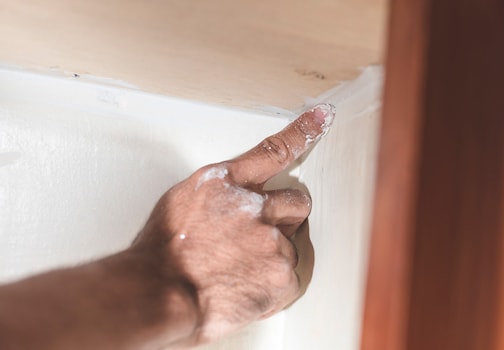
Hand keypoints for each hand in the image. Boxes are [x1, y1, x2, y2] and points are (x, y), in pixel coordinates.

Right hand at [131, 104, 334, 345]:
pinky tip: (244, 289)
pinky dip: (272, 287)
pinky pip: (290, 279)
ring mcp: (271, 240)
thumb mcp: (184, 202)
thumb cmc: (163, 252)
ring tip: (237, 272)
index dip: (301, 132)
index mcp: (227, 184)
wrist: (157, 293)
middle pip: (297, 202)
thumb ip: (221, 195)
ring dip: (272, 258)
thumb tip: (237, 202)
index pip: (272, 152)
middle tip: (256, 238)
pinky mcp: (281, 275)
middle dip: (286, 217)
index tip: (322, 116)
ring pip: (290, 246)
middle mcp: (254, 207)